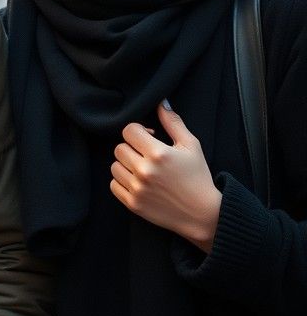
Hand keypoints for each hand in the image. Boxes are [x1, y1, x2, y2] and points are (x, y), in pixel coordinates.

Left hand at [110, 101, 221, 251]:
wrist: (201, 213)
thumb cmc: (198, 176)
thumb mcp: (191, 145)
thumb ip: (173, 122)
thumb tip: (160, 102)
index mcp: (158, 153)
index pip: (129, 130)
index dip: (138, 131)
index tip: (149, 137)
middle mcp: (145, 170)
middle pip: (119, 148)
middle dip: (132, 147)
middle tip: (146, 154)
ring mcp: (137, 188)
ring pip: (114, 166)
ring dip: (125, 164)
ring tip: (142, 168)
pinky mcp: (133, 204)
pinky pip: (114, 185)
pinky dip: (122, 181)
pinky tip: (138, 181)